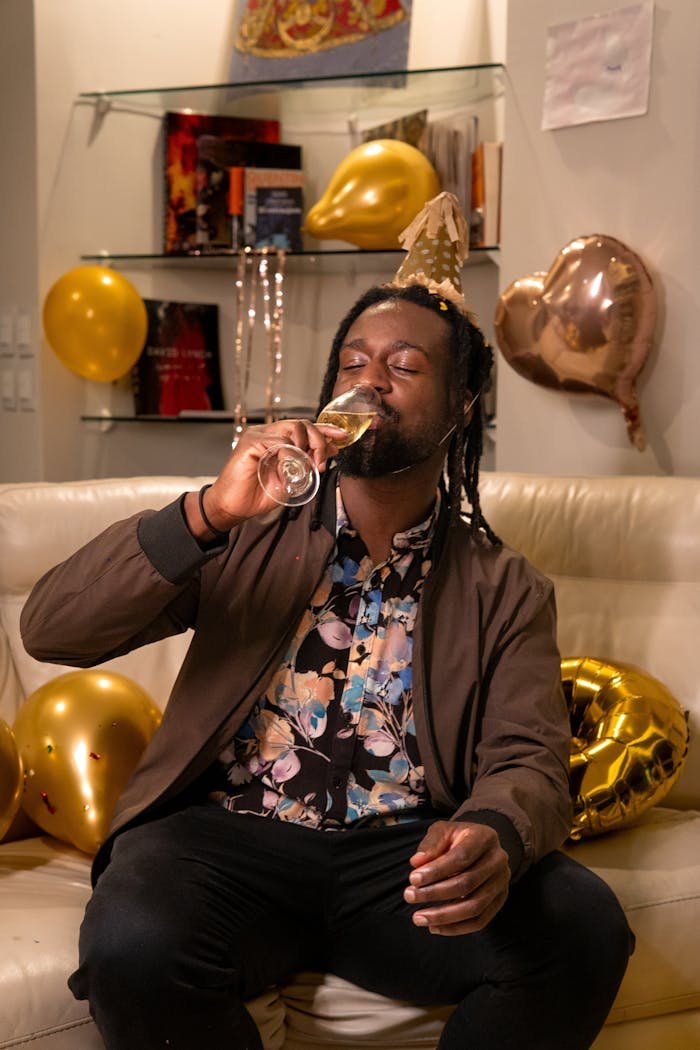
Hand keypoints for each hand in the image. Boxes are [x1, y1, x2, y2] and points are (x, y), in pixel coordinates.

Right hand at [185, 419, 345, 536]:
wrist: (233, 507)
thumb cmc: (257, 494)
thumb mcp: (291, 479)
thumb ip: (307, 465)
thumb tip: (328, 453)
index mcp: (277, 440)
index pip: (304, 427)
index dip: (325, 429)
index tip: (342, 437)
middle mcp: (268, 433)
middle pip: (302, 424)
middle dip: (320, 440)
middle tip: (322, 462)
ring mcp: (258, 436)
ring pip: (294, 428)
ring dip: (307, 447)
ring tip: (308, 466)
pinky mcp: (251, 443)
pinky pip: (279, 442)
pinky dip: (290, 455)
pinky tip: (290, 468)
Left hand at [403, 820, 510, 935]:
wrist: (480, 846)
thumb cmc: (457, 838)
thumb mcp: (443, 831)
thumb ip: (431, 844)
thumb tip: (417, 862)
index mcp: (484, 838)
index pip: (461, 857)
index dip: (436, 871)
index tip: (413, 879)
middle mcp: (498, 860)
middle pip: (467, 884)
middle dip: (434, 893)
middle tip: (409, 896)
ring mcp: (502, 882)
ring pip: (474, 907)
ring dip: (443, 916)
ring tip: (418, 917)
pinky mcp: (500, 900)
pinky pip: (480, 921)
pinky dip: (456, 928)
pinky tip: (435, 927)